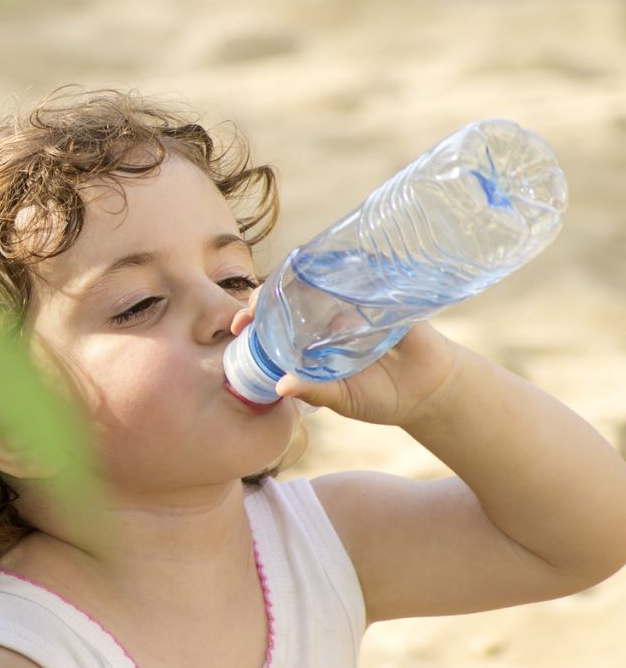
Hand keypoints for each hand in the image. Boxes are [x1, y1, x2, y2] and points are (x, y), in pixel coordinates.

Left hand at [229, 288, 463, 426]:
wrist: (431, 393)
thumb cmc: (381, 397)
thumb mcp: (343, 399)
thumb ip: (315, 391)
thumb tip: (281, 387)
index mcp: (312, 341)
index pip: (275, 321)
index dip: (254, 318)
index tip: (237, 324)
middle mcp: (329, 317)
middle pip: (290, 295)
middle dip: (267, 295)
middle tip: (253, 307)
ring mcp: (355, 304)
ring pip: (320, 280)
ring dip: (300, 278)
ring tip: (284, 288)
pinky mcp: (383, 297)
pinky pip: (365, 276)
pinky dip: (350, 269)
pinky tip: (334, 268)